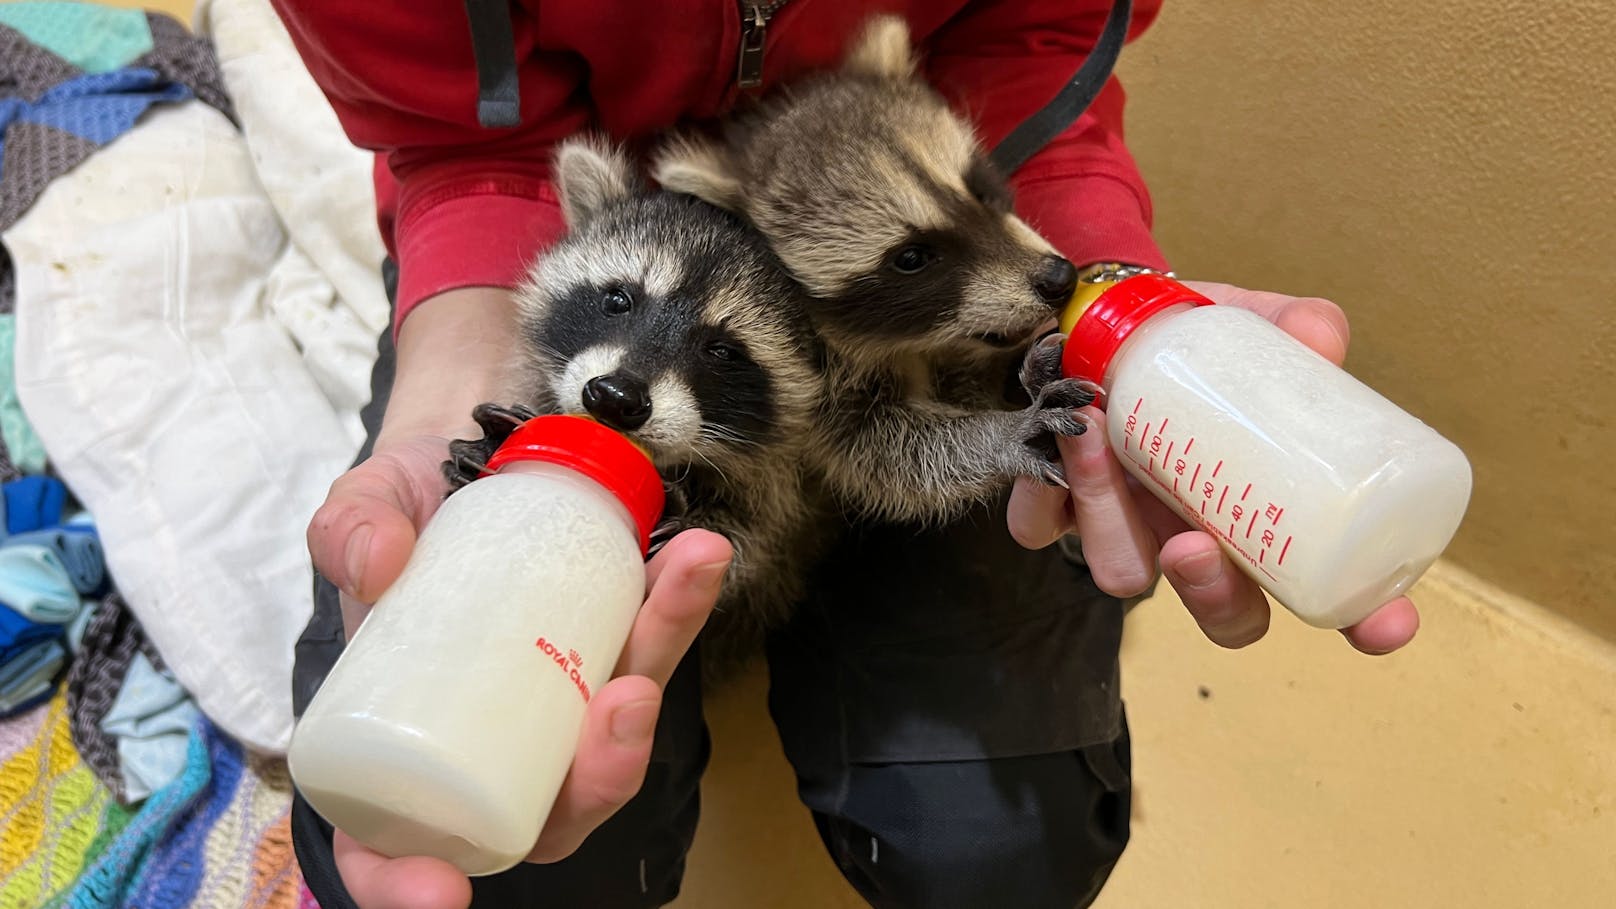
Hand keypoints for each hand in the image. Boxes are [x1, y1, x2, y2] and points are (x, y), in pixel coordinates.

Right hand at [301, 289, 733, 907]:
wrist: (455, 458)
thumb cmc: (396, 515)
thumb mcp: (359, 515)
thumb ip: (350, 532)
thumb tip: (377, 561)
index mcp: (407, 753)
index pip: (395, 851)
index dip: (410, 888)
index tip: (443, 892)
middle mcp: (495, 747)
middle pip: (550, 808)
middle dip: (599, 775)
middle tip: (623, 703)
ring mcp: (561, 706)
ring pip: (615, 730)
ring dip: (657, 666)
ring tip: (679, 592)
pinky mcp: (610, 652)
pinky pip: (647, 647)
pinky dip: (677, 607)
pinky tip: (697, 557)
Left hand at [1005, 281, 1418, 654]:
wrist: (1114, 313)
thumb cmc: (1203, 338)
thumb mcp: (1256, 325)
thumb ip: (1298, 326)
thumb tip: (1320, 342)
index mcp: (1266, 515)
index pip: (1331, 595)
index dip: (1364, 622)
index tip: (1387, 626)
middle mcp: (1203, 536)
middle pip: (1225, 613)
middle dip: (1212, 596)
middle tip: (1195, 543)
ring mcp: (1132, 527)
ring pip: (1124, 572)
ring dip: (1110, 518)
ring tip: (1099, 436)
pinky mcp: (1059, 506)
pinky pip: (1041, 529)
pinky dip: (1043, 495)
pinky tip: (1057, 439)